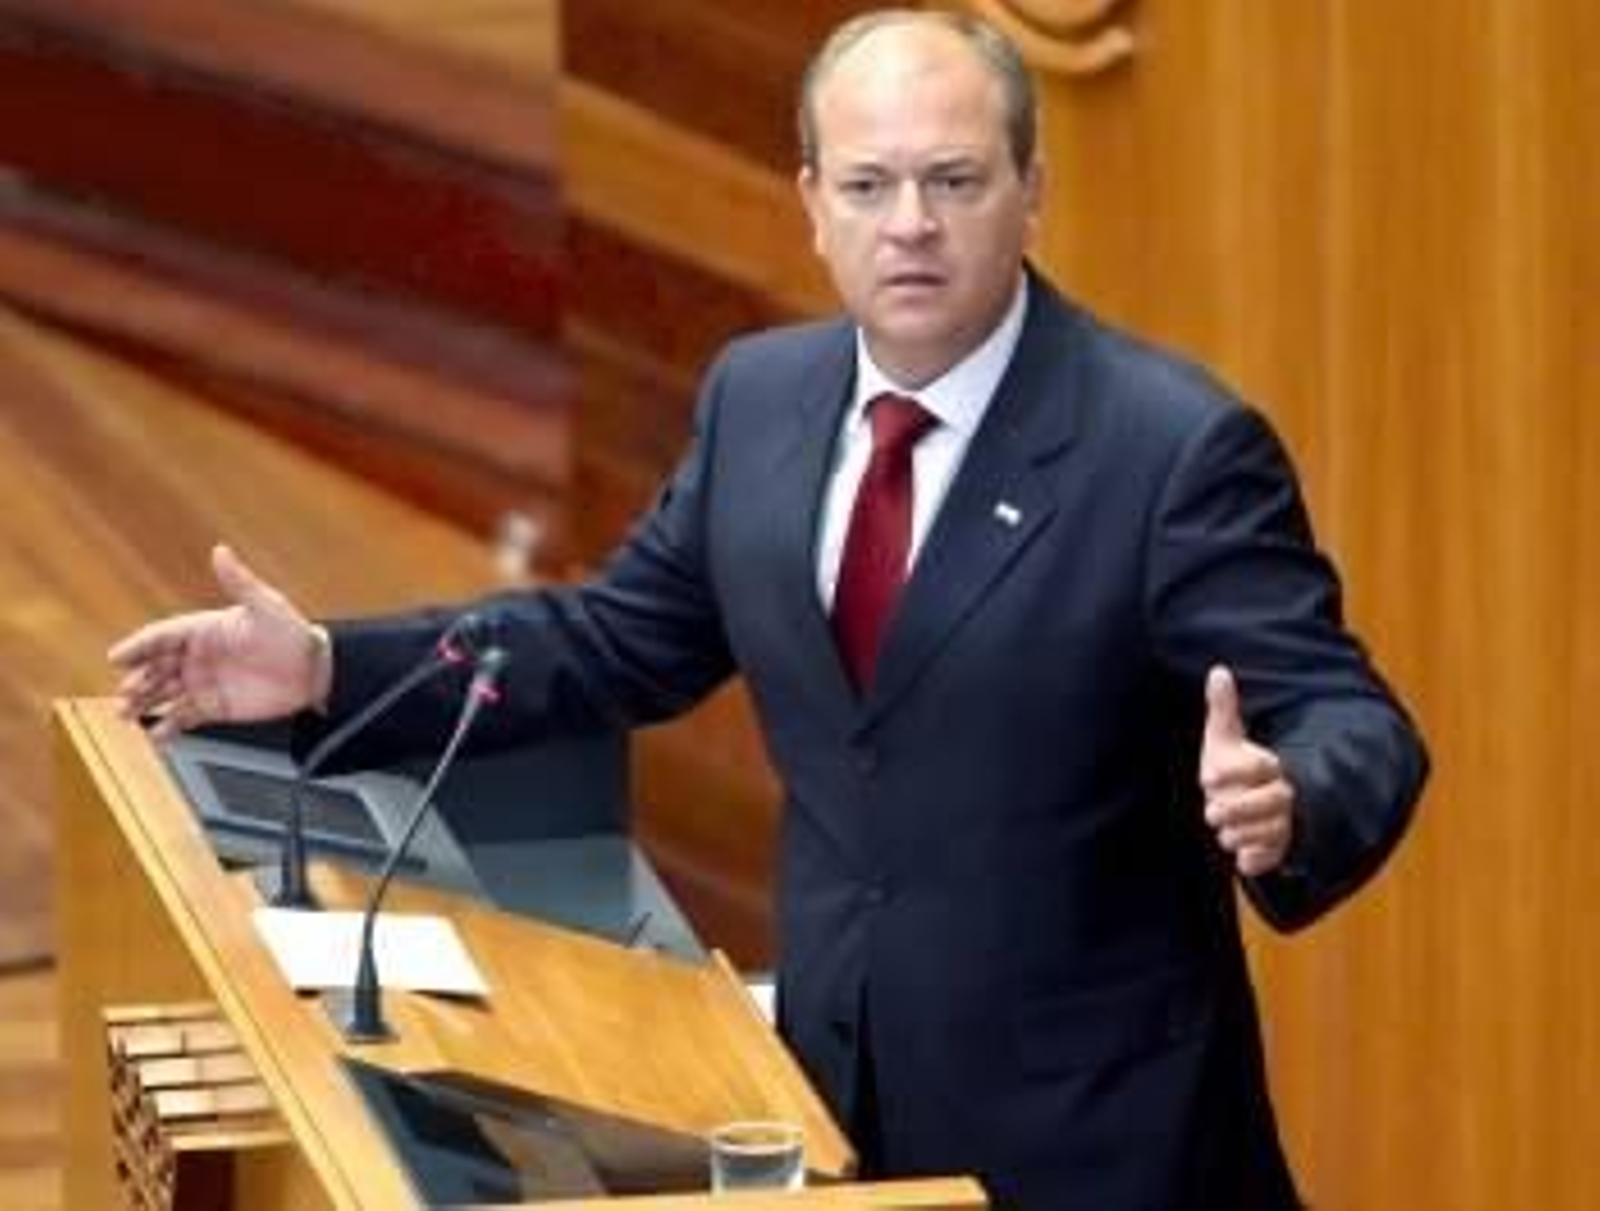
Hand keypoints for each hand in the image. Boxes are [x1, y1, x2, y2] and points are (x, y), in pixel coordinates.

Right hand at [108, 544, 330, 737]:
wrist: (316, 672)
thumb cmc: (292, 635)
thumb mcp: (266, 606)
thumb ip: (240, 582)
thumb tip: (221, 551)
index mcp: (203, 630)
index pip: (162, 636)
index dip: (138, 646)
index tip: (117, 657)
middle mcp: (198, 657)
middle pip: (156, 667)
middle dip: (136, 680)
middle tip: (124, 692)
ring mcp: (204, 683)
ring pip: (163, 693)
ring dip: (143, 703)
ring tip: (126, 714)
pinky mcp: (215, 707)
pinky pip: (184, 717)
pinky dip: (169, 726)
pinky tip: (156, 734)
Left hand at [1199, 665, 1294, 876]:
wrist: (1251, 800)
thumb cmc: (1233, 766)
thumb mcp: (1225, 737)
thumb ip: (1223, 708)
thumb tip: (1218, 671)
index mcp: (1271, 766)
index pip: (1263, 767)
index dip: (1236, 771)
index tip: (1207, 775)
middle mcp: (1283, 794)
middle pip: (1271, 803)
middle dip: (1238, 808)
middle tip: (1211, 812)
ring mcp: (1283, 822)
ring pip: (1269, 833)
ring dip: (1240, 834)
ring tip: (1224, 831)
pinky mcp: (1279, 848)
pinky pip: (1272, 859)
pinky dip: (1256, 861)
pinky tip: (1242, 859)